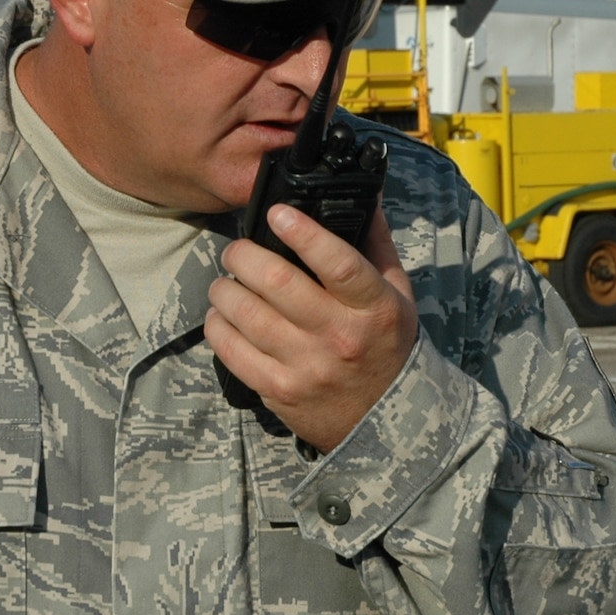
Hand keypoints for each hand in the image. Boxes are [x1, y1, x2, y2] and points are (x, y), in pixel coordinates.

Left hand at [205, 205, 418, 452]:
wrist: (386, 421)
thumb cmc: (386, 345)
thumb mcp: (397, 294)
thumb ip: (376, 243)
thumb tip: (361, 193)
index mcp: (373, 308)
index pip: (338, 264)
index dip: (303, 233)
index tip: (278, 212)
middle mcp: (339, 337)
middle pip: (278, 283)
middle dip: (244, 255)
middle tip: (236, 250)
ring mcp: (307, 367)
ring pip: (247, 314)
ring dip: (224, 289)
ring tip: (225, 282)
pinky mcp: (279, 391)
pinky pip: (232, 352)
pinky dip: (218, 326)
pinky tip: (222, 315)